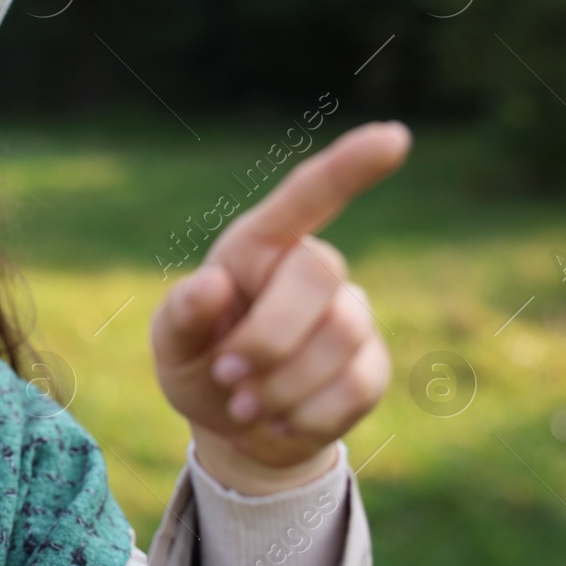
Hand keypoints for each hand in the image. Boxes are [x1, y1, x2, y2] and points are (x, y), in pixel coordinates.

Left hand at [150, 121, 411, 490]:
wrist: (236, 428)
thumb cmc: (199, 364)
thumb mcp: (171, 346)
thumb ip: (181, 315)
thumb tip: (211, 283)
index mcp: (258, 248)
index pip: (308, 196)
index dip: (350, 166)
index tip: (394, 137)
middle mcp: (310, 270)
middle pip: (319, 275)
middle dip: (270, 337)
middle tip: (228, 376)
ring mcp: (349, 314)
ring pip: (343, 336)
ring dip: (284, 385)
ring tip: (245, 405)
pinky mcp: (371, 364)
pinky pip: (358, 385)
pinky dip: (308, 415)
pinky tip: (278, 422)